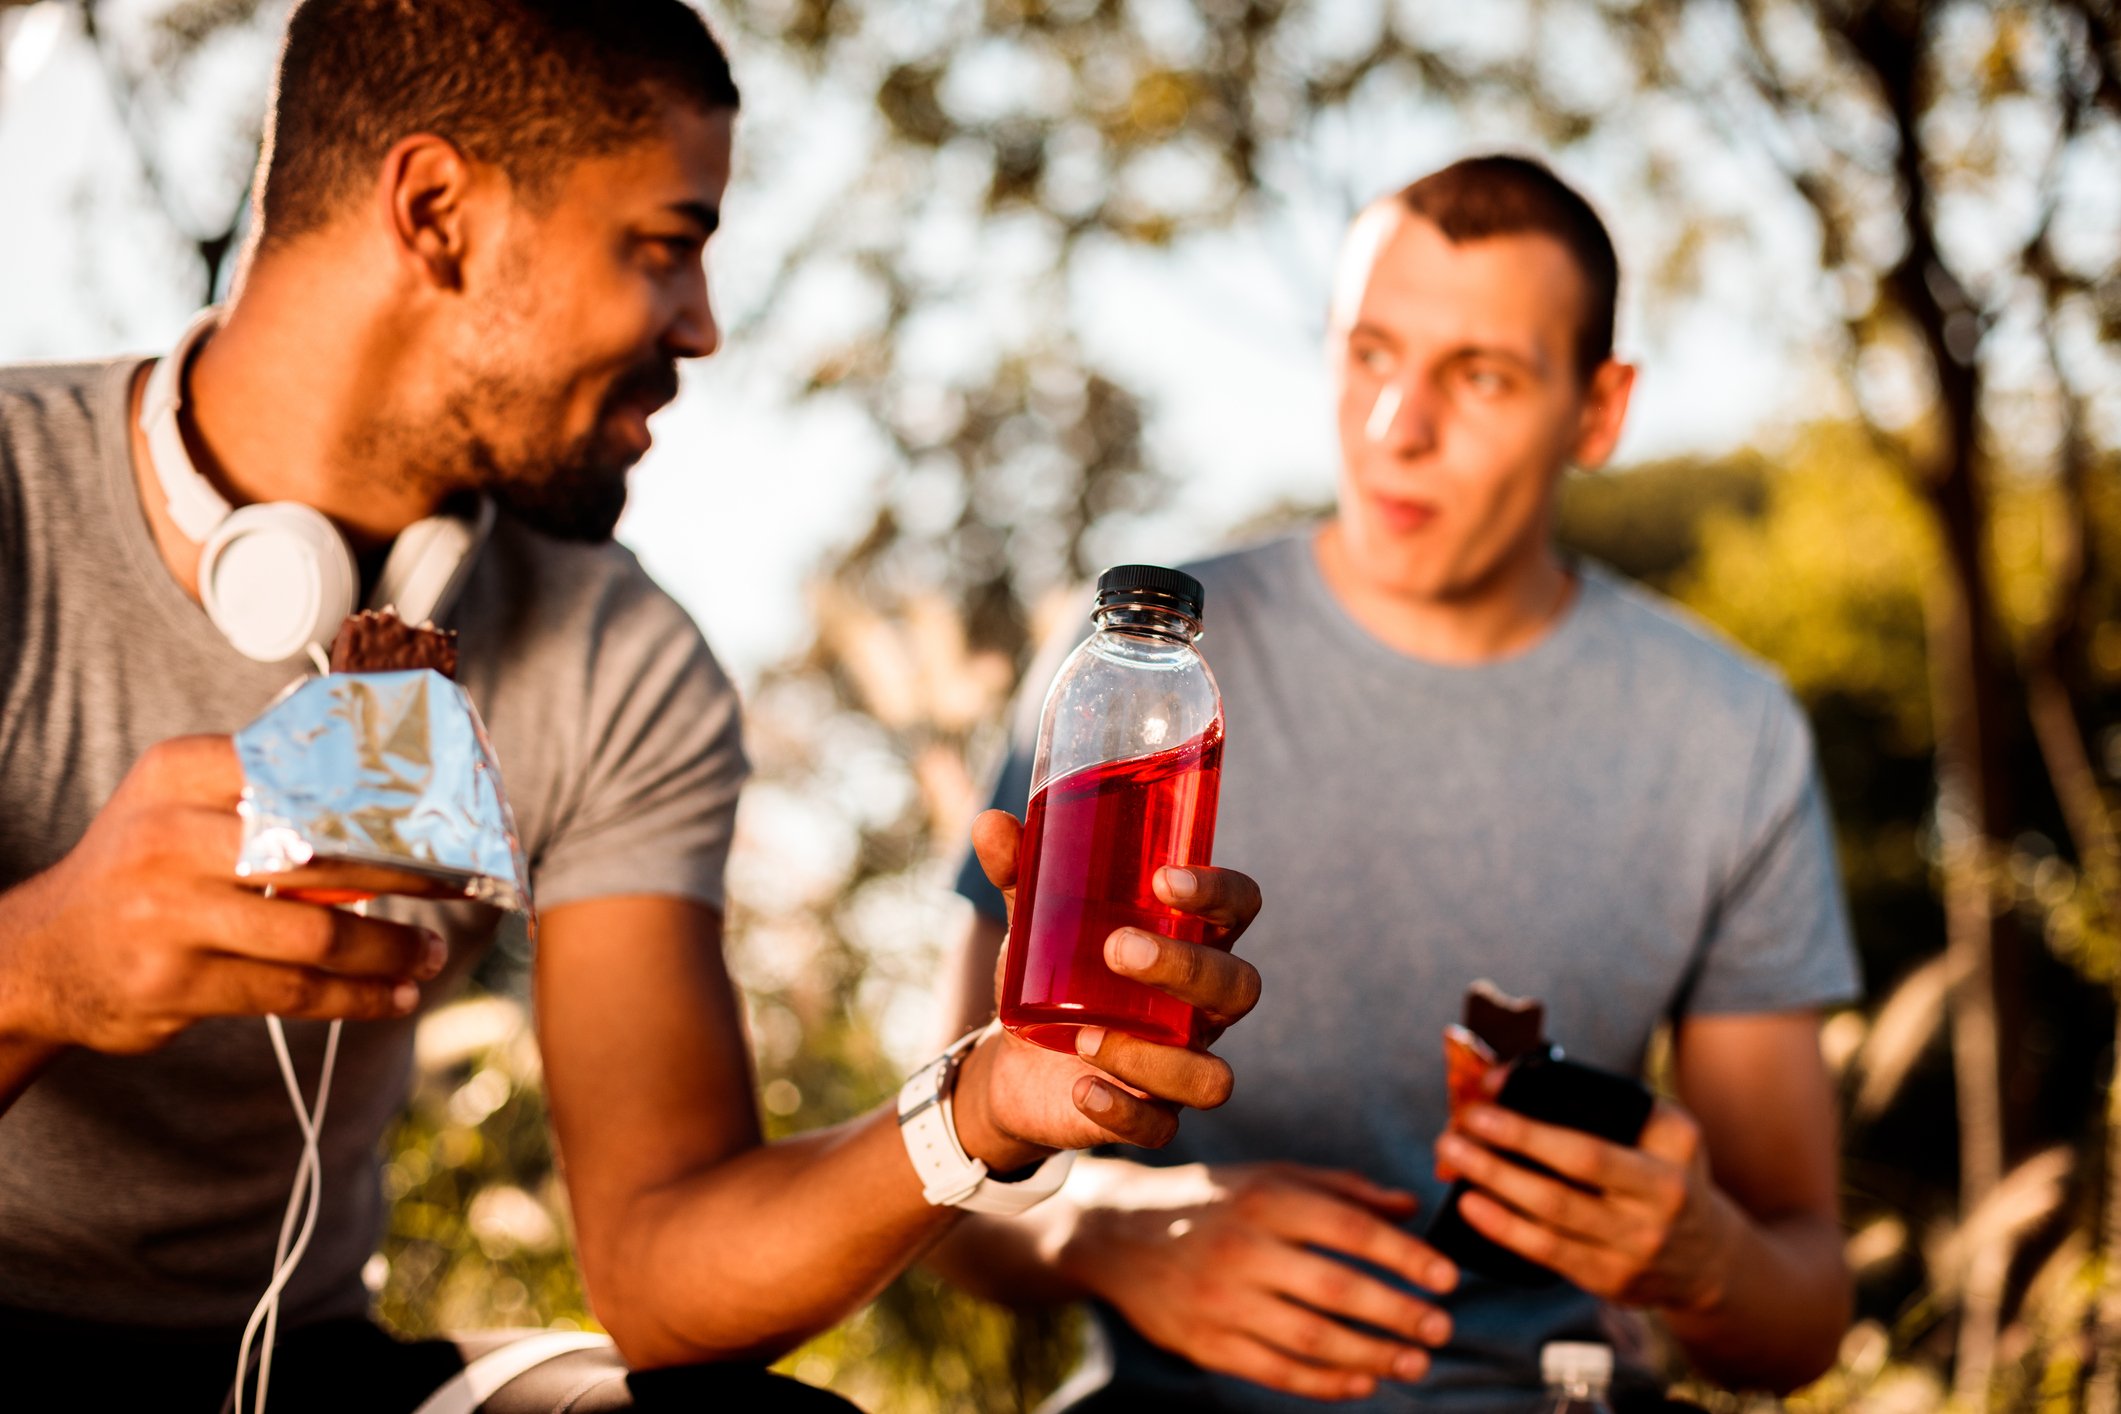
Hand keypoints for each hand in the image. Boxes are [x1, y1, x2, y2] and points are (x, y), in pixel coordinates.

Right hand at [0, 736, 447, 1053]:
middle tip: (463, 880)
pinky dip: (355, 997)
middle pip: (322, 851)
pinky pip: (291, 991)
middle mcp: (172, 836)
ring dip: (389, 949)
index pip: (300, 768)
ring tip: (430, 953)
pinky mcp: (176, 983)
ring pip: (315, 932)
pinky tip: (394, 996)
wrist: (43, 956)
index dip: (378, 792)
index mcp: (180, 774)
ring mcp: (170, 913)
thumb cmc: (142, 870)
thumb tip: (389, 795)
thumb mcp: (178, 803)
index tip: (441, 808)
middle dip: (409, 870)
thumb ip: (263, 789)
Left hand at [951, 809, 1261, 1163]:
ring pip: (1213, 1076)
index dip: (1219, 893)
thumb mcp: (1033, 921)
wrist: (1015, 1059)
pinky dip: (1122, 1112)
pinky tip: (1080, 1089)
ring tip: (1087, 1035)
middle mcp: (1200, 1006)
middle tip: (1117, 948)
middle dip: (1185, 967)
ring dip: (1157, 1057)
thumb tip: (991, 822)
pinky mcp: (1149, 1117)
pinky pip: (1160, 1129)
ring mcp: (1181, 1065)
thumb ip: (1019, 874)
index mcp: (1191, 940)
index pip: (1239, 907)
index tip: (1165, 879)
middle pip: (1237, 987)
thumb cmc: (1053, 972)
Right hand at [1058, 1161, 1457, 1400]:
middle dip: (1397, 1312)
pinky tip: (1363, 1383)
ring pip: (1309, 1338)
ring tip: (1415, 1362)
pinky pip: (1275, 1371)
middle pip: (1335, 1289)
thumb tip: (1412, 1208)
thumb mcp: (1272, 1177)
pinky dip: (1324, 1382)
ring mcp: (1222, 1300)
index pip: (1350, 1230)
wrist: (1118, 1235)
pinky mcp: (1206, 1343)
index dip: (1404, 1256)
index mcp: (1267, 1201)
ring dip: (1371, 1355)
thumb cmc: (1214, 1201)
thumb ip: (1343, 1190)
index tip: (1448, 1278)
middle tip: (1442, 1328)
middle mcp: (1244, 1249)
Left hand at [1436, 1096, 1736, 1309]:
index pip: (1595, 1129)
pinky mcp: (1615, 1280)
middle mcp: (1664, 1195)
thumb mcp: (1658, 1134)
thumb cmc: (1660, 1175)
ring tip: (1454, 1157)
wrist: (1708, 1259)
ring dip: (1495, 1184)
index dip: (1532, 1120)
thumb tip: (1506, 1078)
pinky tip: (1473, 1208)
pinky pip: (1550, 1253)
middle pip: (1574, 1170)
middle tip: (1458, 1125)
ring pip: (1554, 1215)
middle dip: (1509, 1145)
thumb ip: (1602, 1105)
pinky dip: (1506, 1230)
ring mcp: (1640, 1244)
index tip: (1485, 1089)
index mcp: (1674, 1145)